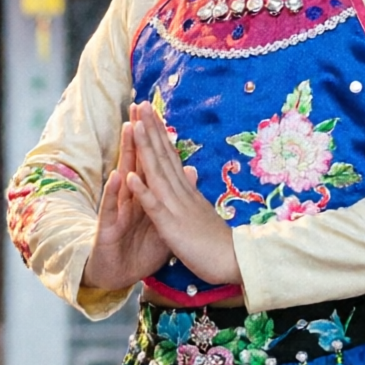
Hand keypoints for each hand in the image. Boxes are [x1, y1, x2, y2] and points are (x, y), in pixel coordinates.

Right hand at [80, 117, 170, 293]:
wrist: (116, 275)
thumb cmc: (139, 251)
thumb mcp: (165, 222)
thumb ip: (173, 195)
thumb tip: (188, 171)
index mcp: (144, 196)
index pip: (151, 162)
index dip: (155, 138)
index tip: (158, 112)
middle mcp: (128, 199)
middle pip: (135, 162)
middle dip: (137, 135)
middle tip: (138, 107)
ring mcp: (117, 212)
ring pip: (123, 179)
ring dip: (125, 154)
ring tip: (128, 129)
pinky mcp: (108, 229)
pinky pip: (113, 209)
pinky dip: (116, 193)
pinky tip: (119, 177)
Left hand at [123, 101, 240, 285]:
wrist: (235, 261)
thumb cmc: (217, 241)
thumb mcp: (202, 211)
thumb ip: (192, 192)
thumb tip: (190, 173)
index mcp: (186, 190)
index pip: (170, 155)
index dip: (159, 132)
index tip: (150, 112)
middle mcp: (182, 192)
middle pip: (164, 155)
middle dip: (152, 128)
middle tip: (141, 103)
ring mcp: (177, 206)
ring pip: (158, 172)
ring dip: (146, 148)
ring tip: (135, 125)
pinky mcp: (171, 225)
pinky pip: (154, 206)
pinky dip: (142, 191)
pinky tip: (129, 175)